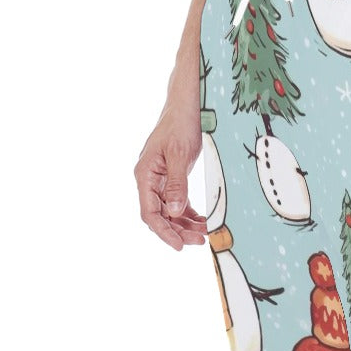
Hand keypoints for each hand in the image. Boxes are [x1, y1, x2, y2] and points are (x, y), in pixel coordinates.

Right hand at [134, 105, 206, 250]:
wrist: (186, 105)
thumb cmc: (180, 124)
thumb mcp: (180, 155)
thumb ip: (177, 185)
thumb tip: (174, 212)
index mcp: (145, 175)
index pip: (149, 213)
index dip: (163, 232)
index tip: (180, 245)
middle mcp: (149, 180)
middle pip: (160, 216)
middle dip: (178, 231)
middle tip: (200, 241)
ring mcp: (160, 181)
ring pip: (169, 212)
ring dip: (185, 225)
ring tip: (204, 234)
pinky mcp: (172, 179)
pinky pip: (178, 203)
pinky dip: (189, 214)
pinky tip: (202, 221)